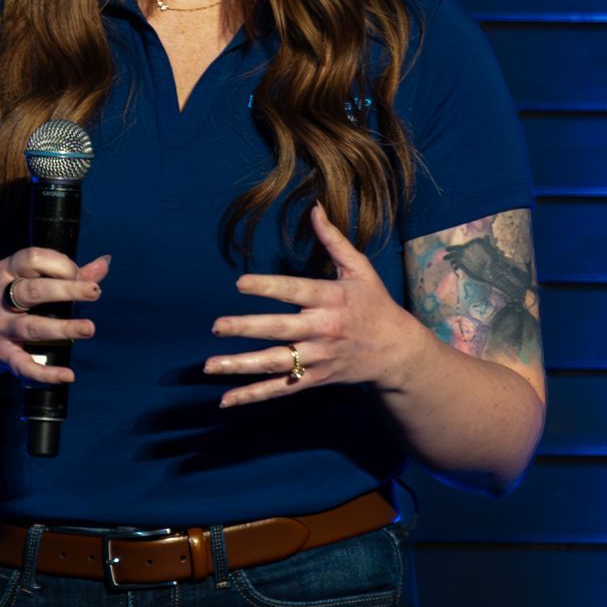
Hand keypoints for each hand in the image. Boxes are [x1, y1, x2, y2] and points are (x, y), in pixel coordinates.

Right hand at [0, 248, 109, 384]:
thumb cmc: (13, 300)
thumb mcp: (31, 279)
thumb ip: (69, 272)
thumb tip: (104, 263)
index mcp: (6, 271)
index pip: (32, 260)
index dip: (60, 264)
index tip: (80, 274)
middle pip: (33, 292)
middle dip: (66, 291)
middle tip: (94, 293)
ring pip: (32, 327)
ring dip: (63, 328)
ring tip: (89, 329)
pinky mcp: (2, 354)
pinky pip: (24, 365)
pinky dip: (46, 373)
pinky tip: (68, 375)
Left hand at [203, 201, 422, 407]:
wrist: (397, 353)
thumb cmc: (375, 304)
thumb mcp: (360, 269)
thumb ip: (334, 240)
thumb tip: (315, 208)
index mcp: (332, 299)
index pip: (295, 291)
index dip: (268, 287)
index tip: (239, 283)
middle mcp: (323, 330)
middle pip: (280, 329)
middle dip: (247, 328)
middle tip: (217, 325)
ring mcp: (317, 358)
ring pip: (275, 363)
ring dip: (241, 365)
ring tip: (209, 365)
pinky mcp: (314, 379)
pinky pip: (280, 389)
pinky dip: (253, 395)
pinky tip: (225, 399)